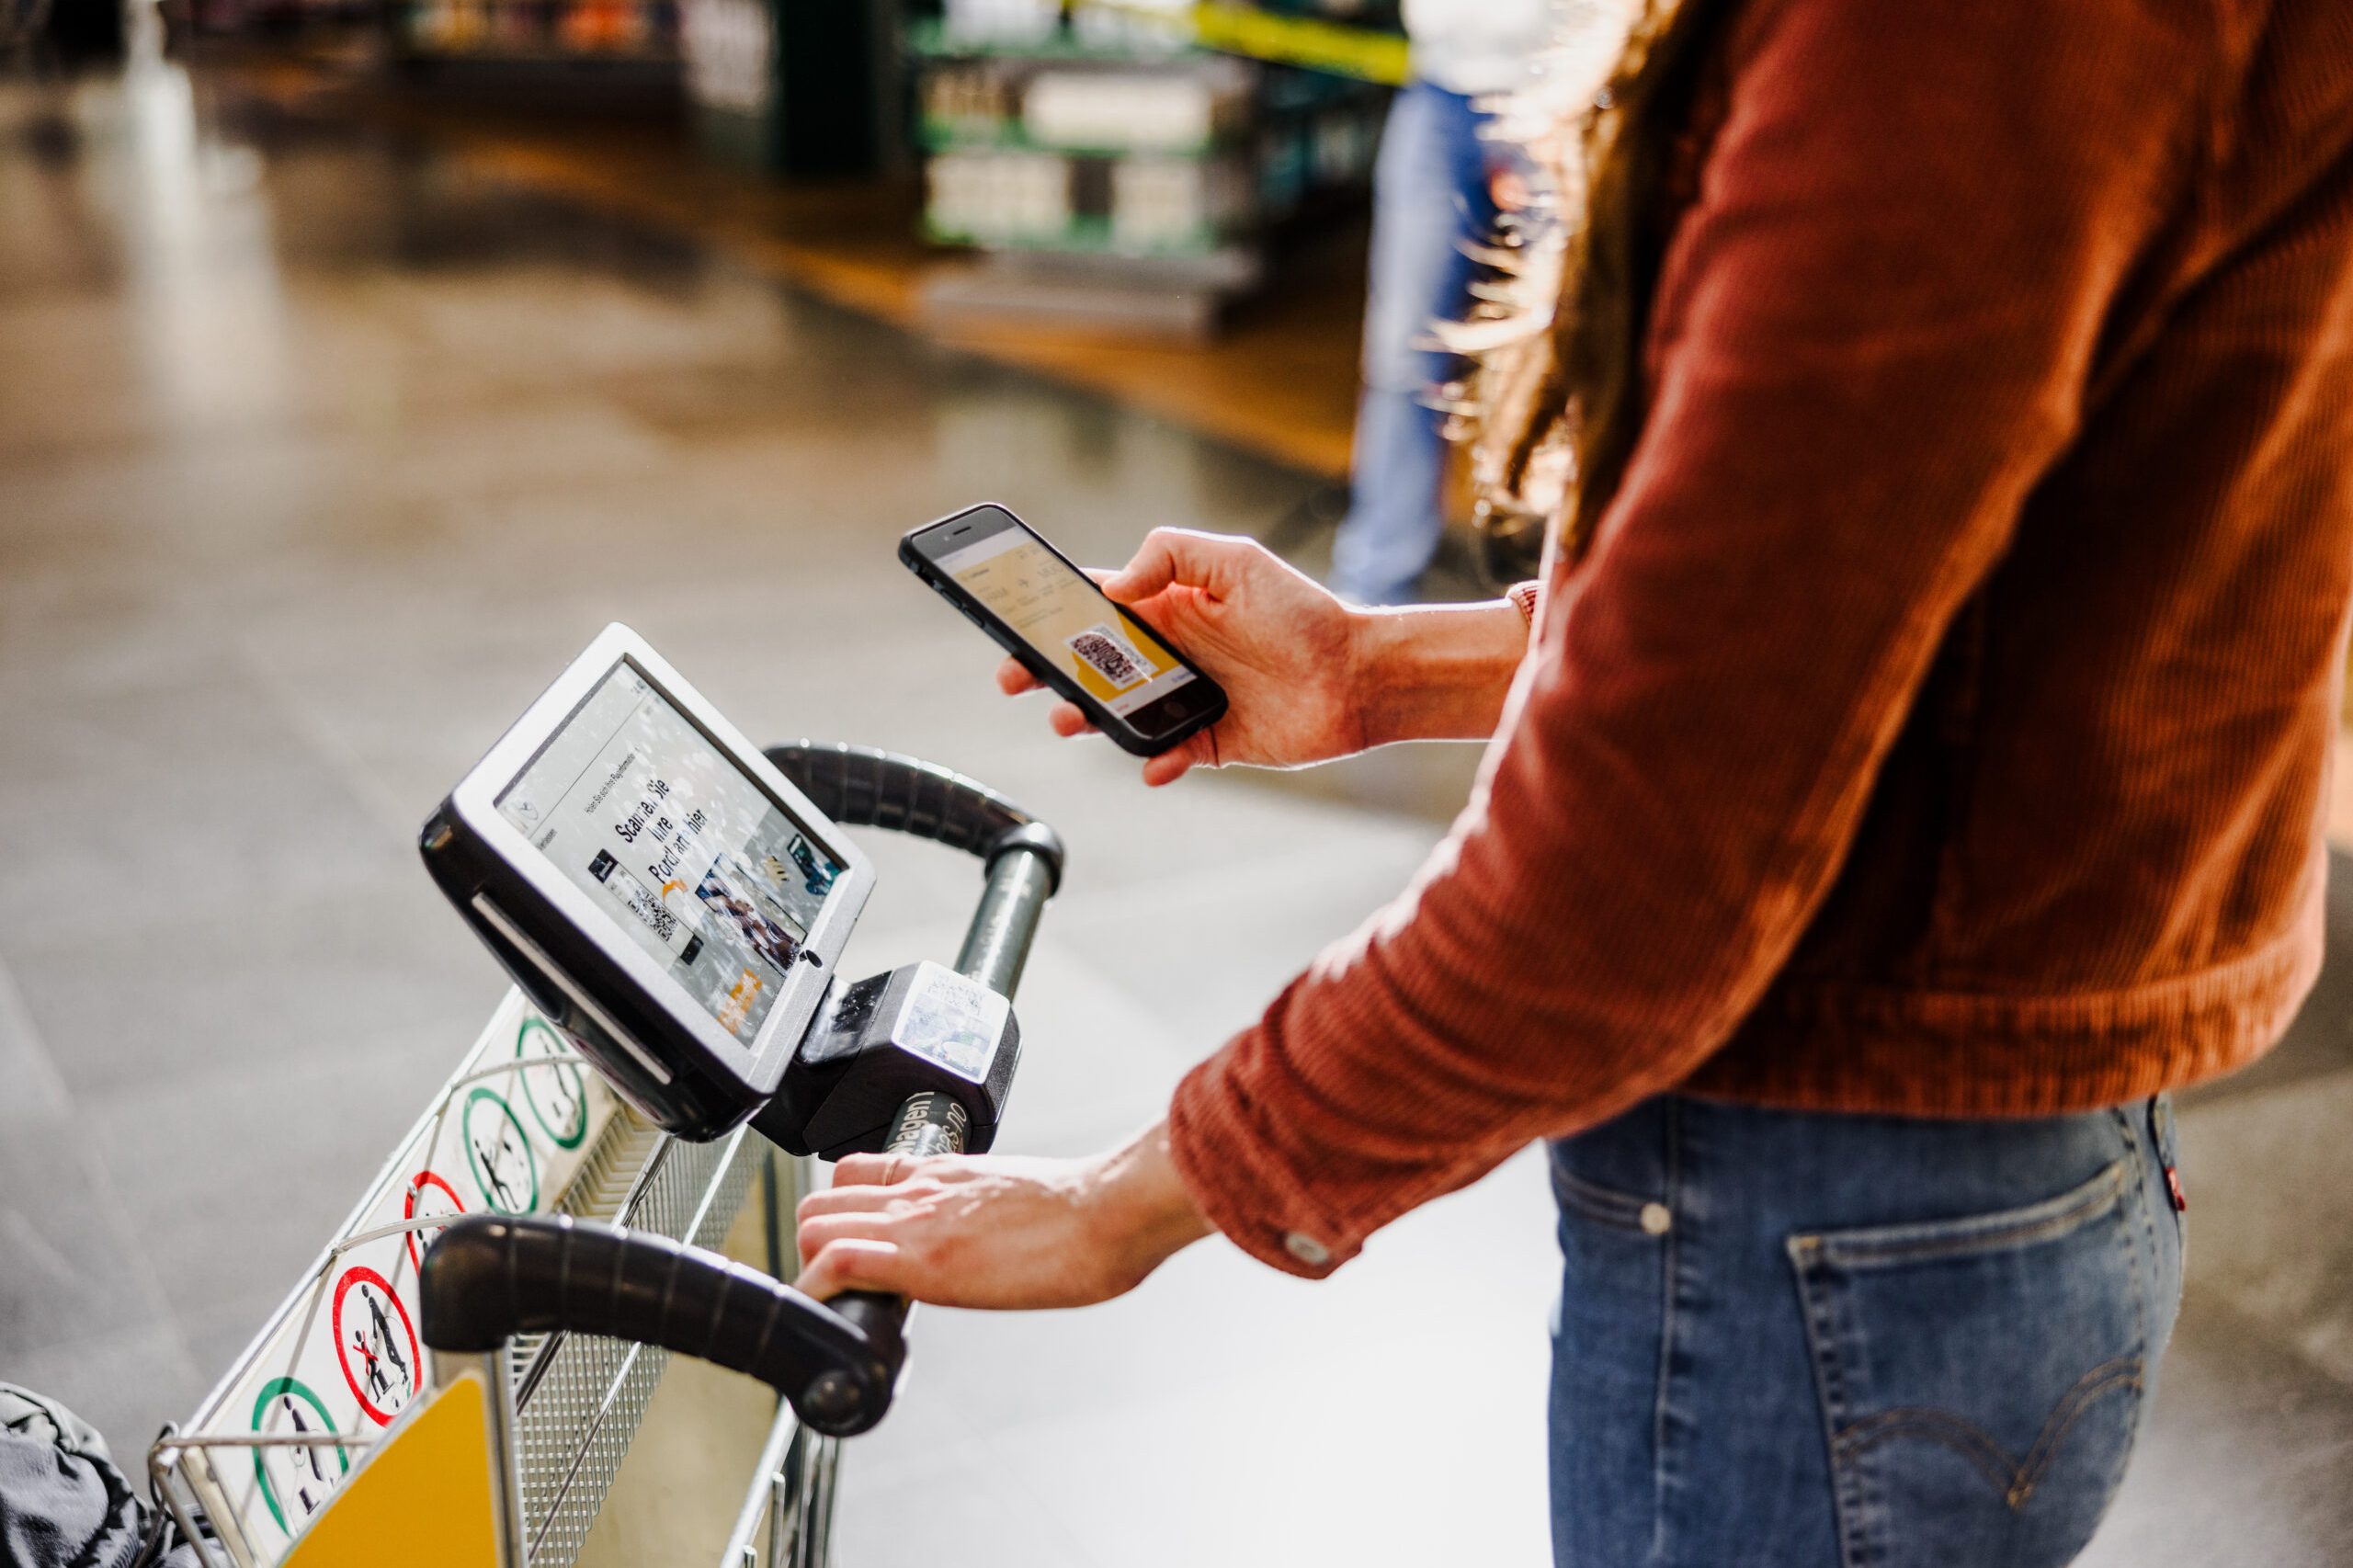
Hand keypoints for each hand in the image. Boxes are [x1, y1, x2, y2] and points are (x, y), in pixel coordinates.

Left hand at [794, 1122, 1213, 1308]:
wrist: (1105, 1211)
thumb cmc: (1080, 1209)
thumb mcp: (1014, 1194)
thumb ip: (980, 1209)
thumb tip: (985, 1239)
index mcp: (940, 1171)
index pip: (852, 1173)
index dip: (839, 1213)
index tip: (849, 1246)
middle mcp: (917, 1189)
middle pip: (819, 1201)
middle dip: (815, 1245)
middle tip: (842, 1284)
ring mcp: (914, 1220)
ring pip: (812, 1227)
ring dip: (813, 1268)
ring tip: (843, 1304)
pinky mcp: (921, 1259)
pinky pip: (836, 1264)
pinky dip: (819, 1293)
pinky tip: (836, 1317)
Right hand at [997, 529, 1369, 786]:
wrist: (1359, 676)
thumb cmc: (1303, 613)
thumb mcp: (1236, 560)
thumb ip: (1171, 555)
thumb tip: (1116, 585)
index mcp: (1168, 607)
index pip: (1094, 605)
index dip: (1049, 611)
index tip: (1011, 618)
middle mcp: (1171, 653)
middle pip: (1090, 664)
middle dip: (1045, 671)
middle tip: (1015, 679)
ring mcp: (1186, 699)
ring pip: (1117, 714)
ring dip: (1088, 718)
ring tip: (1071, 719)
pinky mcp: (1210, 742)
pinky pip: (1167, 755)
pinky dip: (1155, 761)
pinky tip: (1155, 762)